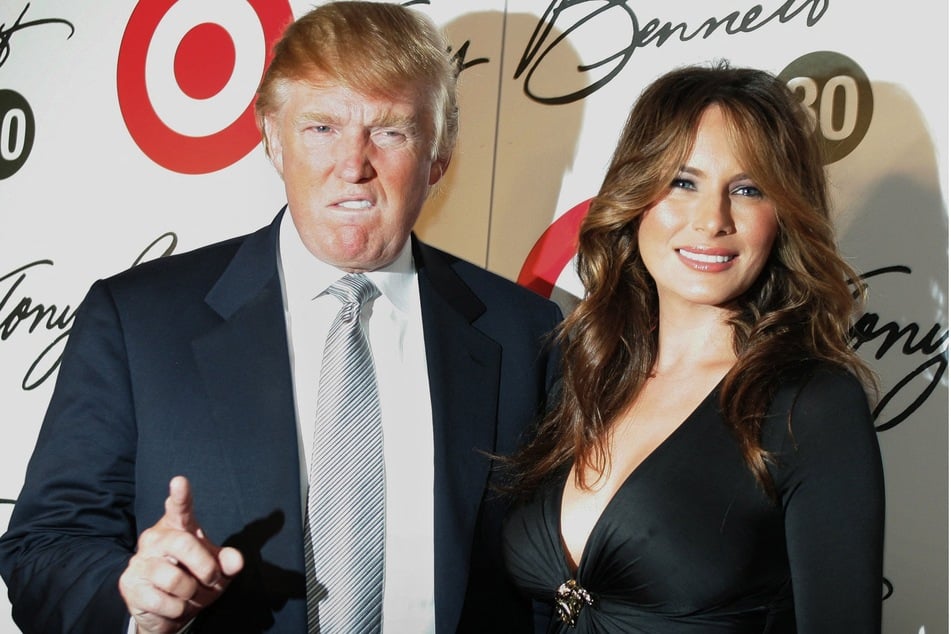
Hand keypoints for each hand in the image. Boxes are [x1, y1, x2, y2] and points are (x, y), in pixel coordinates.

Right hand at [119, 476, 243, 632]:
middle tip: (212, 579)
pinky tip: (173, 605)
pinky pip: (165, 602)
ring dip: (192, 594)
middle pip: (184, 544)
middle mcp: (156, 538)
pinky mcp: (130, 584)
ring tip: (190, 595)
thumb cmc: (193, 579)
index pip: (180, 508)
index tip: (180, 482)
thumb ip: (228, 562)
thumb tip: (235, 562)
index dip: (180, 496)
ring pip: (175, 579)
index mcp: (178, 527)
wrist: (165, 611)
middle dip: (206, 568)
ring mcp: (140, 560)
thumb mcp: (217, 570)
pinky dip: (178, 610)